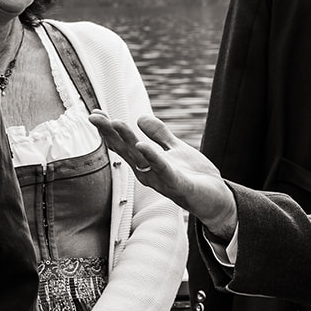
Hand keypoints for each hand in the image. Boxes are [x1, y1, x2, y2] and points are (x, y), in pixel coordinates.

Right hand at [90, 112, 237, 238]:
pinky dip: (153, 158)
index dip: (110, 130)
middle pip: (127, 150)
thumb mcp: (176, 149)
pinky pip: (163, 170)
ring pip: (141, 158)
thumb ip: (159, 135)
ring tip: (115, 122)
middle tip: (94, 117)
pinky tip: (142, 146)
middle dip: (110, 133)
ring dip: (128, 140)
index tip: (96, 113)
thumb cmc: (194, 175)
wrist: (216, 197)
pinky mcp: (178, 184)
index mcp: (146, 163)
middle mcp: (148, 172)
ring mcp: (162, 179)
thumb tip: (140, 117)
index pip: (124, 145)